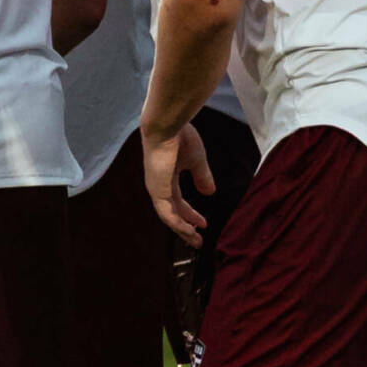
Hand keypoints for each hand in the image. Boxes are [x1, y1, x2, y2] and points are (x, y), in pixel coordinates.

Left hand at [143, 124, 212, 245]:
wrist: (167, 125)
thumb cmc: (180, 136)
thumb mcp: (197, 160)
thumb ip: (202, 176)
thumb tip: (209, 193)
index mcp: (166, 176)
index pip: (177, 201)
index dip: (190, 213)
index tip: (203, 223)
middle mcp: (159, 185)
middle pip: (172, 212)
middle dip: (186, 227)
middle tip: (198, 241)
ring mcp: (156, 189)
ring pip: (169, 216)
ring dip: (182, 229)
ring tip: (195, 240)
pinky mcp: (157, 190)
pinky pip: (166, 213)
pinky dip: (177, 223)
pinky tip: (187, 230)